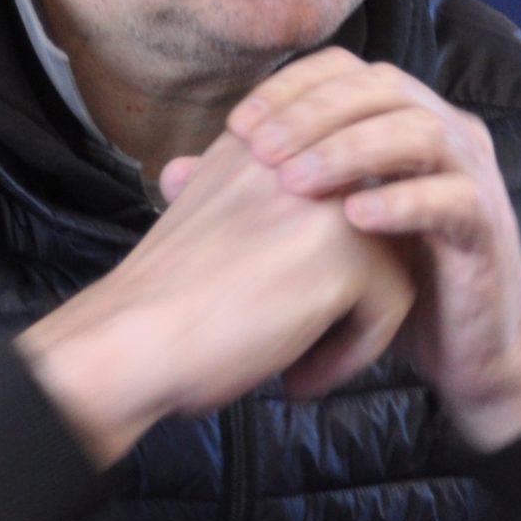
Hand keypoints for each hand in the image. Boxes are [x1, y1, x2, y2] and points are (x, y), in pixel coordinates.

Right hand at [15, 132, 414, 467]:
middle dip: (351, 286)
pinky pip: (391, 307)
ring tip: (298, 362)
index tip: (280, 303)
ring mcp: (328, 200)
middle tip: (298, 335)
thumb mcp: (209, 224)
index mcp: (258, 142)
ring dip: (354, 322)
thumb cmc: (155, 306)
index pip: (337, 179)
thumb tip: (312, 239)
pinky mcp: (349, 253)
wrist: (128, 340)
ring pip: (391, 262)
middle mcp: (298, 155)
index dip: (325, 252)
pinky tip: (296, 377)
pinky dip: (351, 355)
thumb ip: (260, 210)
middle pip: (374, 218)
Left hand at [221, 49, 520, 450]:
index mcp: (402, 121)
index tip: (239, 124)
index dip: (292, 88)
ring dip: (352, 150)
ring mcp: (471, 176)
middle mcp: (444, 134)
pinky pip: (452, 199)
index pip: (347, 72)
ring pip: (419, 131)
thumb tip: (175, 172)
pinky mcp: (487, 226)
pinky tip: (355, 219)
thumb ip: (257, 195)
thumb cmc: (394, 283)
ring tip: (297, 182)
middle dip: (314, 112)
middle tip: (259, 148)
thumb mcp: (321, 231)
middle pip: (382, 87)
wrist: (467, 353)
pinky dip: (402, 202)